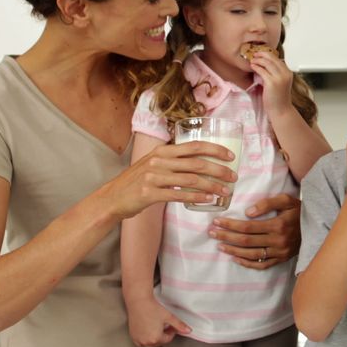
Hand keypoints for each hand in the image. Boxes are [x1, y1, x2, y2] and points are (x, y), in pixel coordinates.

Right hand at [102, 141, 238, 220]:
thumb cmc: (136, 182)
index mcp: (162, 151)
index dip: (215, 149)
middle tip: (234, 176)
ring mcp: (153, 177)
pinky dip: (197, 197)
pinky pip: (179, 195)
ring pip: (191, 180)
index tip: (231, 156)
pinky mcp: (149, 193)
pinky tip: (208, 199)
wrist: (112, 198)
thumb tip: (199, 163)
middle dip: (219, 169)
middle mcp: (158, 161)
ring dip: (212, 185)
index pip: (194, 146)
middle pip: (197, 163)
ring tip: (225, 190)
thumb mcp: (153, 164)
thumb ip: (172, 161)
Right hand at [125, 296, 190, 346]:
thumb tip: (188, 330)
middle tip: (164, 325)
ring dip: (155, 338)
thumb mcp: (169, 317)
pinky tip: (148, 329)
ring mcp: (138, 339)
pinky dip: (146, 338)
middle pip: (159, 342)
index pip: (167, 339)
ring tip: (156, 326)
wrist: (139, 302)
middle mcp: (146, 341)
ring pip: (150, 343)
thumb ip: (179, 325)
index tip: (171, 325)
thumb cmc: (152, 308)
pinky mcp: (133, 336)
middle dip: (163, 335)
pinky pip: (141, 342)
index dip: (171, 331)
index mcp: (155, 338)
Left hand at [211, 194, 301, 269]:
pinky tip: (235, 258)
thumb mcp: (286, 200)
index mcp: (278, 225)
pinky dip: (247, 263)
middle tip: (212, 233)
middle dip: (226, 237)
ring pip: (251, 254)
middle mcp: (278, 241)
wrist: (318, 225)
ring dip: (233, 250)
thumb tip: (247, 212)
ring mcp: (279, 252)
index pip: (247, 227)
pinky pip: (261, 264)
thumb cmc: (299, 210)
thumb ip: (267, 203)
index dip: (230, 225)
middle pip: (246, 241)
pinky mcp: (281, 259)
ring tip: (219, 245)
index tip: (217, 222)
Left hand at [249, 50, 294, 118]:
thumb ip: (276, 74)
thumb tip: (265, 65)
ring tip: (252, 60)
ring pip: (267, 63)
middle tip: (255, 54)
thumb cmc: (279, 98)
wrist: (280, 110)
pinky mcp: (272, 83)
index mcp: (288, 73)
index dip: (268, 54)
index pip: (277, 59)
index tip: (261, 54)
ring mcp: (279, 78)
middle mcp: (285, 74)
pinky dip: (256, 67)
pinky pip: (262, 71)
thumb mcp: (280, 83)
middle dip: (262, 54)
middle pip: (272, 58)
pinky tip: (252, 66)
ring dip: (258, 60)